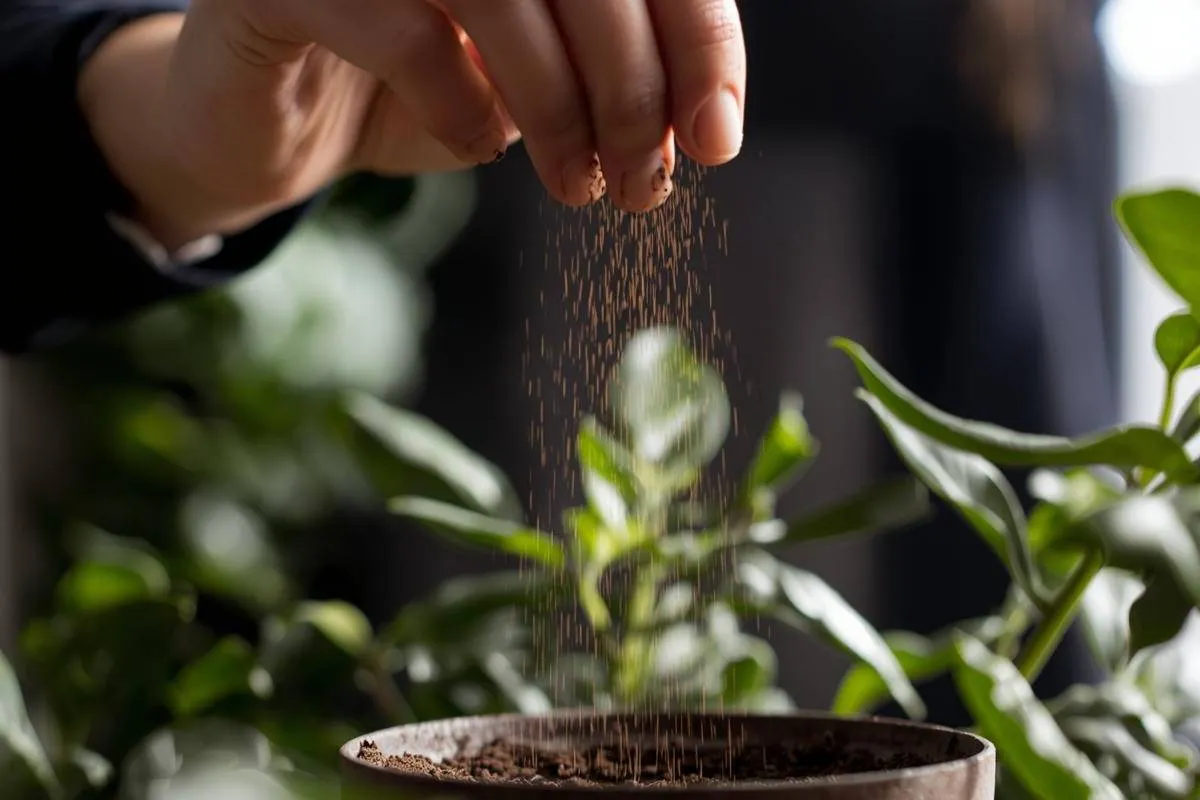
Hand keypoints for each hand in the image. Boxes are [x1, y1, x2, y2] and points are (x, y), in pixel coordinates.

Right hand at [81, 0, 745, 248]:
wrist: (273, 117)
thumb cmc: (418, 84)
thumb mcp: (533, 78)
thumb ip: (610, 76)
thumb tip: (700, 126)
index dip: (697, 38)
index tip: (716, 136)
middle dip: (633, 90)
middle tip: (643, 183)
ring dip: (560, 107)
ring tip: (577, 185)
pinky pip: (404, 28)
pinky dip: (460, 102)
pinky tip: (479, 145)